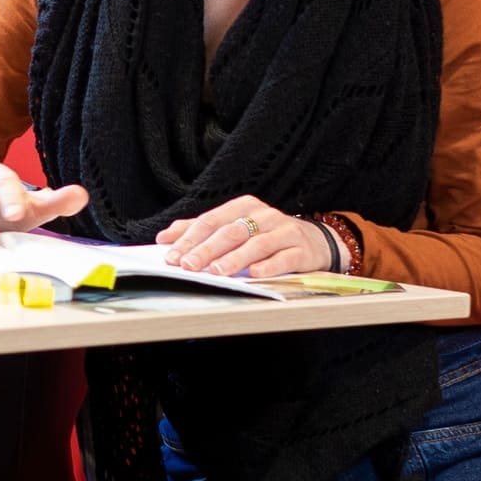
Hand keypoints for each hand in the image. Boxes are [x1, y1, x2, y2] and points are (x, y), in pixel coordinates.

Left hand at [155, 195, 335, 279]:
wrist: (314, 241)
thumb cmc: (266, 236)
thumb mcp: (235, 227)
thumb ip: (201, 230)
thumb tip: (166, 237)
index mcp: (243, 207)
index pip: (211, 221)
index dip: (190, 238)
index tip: (172, 255)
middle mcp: (263, 215)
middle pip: (230, 232)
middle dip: (206, 250)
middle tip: (189, 266)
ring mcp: (284, 231)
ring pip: (255, 244)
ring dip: (234, 259)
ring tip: (217, 272)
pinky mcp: (301, 249)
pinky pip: (283, 258)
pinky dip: (269, 266)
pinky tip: (255, 274)